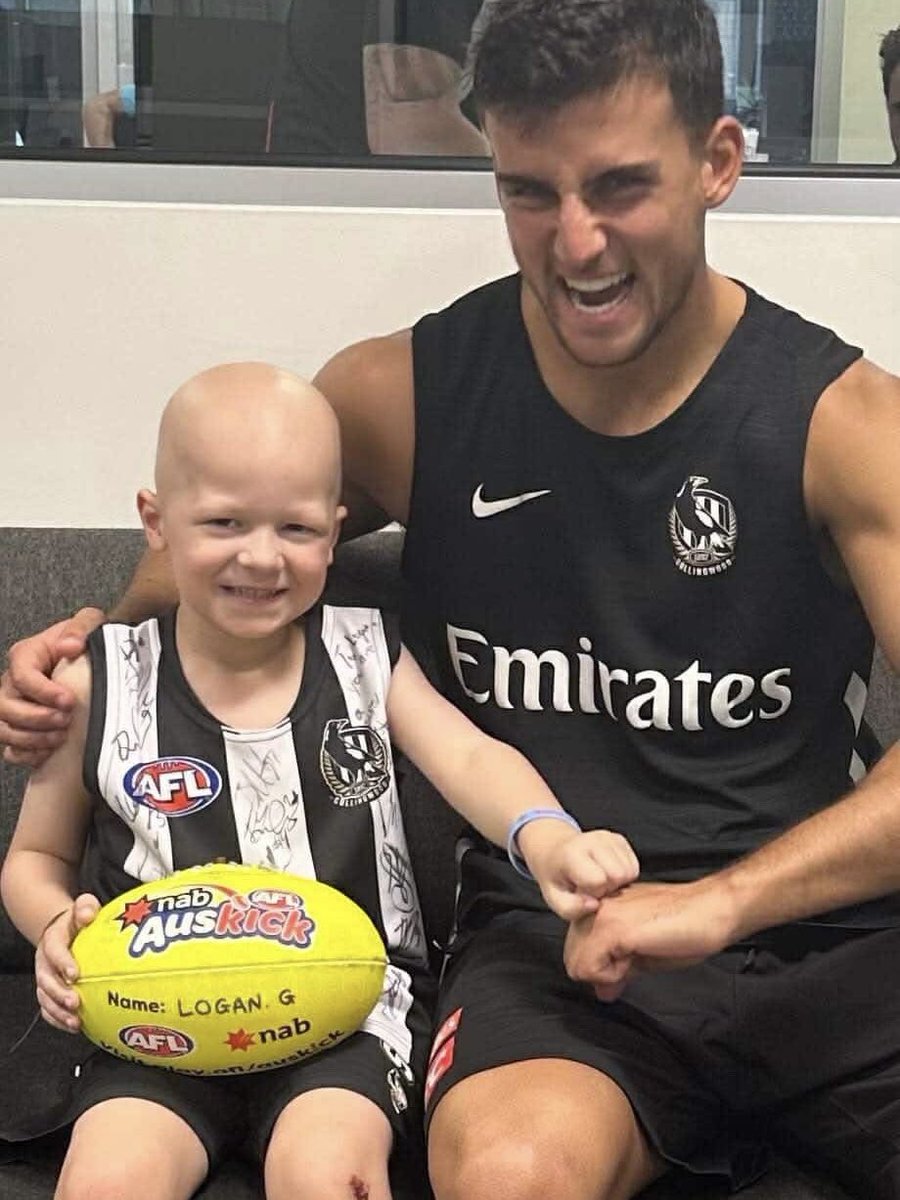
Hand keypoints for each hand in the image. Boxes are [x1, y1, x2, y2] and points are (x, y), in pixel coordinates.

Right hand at [0, 608, 102, 765]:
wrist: (92, 664)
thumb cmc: (87, 643)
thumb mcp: (89, 624)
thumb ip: (81, 627)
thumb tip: (70, 646)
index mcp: (26, 656)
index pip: (22, 675)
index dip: (42, 691)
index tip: (68, 701)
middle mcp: (13, 683)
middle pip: (4, 706)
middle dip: (35, 718)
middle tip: (65, 722)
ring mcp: (14, 709)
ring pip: (3, 729)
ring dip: (30, 739)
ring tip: (60, 738)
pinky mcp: (21, 730)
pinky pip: (10, 750)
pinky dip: (27, 755)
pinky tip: (49, 753)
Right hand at [35, 894, 99, 1031]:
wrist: (61, 929)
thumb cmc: (77, 920)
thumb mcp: (82, 907)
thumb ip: (85, 906)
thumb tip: (88, 914)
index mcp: (52, 939)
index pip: (54, 950)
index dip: (62, 962)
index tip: (75, 974)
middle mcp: (44, 961)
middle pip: (46, 980)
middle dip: (59, 993)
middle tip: (75, 1002)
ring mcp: (45, 978)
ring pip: (44, 997)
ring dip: (58, 1011)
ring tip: (75, 1022)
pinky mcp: (48, 991)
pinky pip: (48, 1008)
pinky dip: (58, 1019)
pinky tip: (76, 1027)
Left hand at [526, 828, 639, 920]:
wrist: (556, 852)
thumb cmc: (558, 879)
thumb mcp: (555, 899)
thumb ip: (572, 908)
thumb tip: (595, 904)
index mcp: (572, 853)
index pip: (598, 880)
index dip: (594, 893)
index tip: (583, 891)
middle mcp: (592, 839)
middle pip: (619, 874)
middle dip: (609, 887)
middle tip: (593, 888)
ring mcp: (608, 836)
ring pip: (630, 870)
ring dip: (618, 882)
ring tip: (599, 881)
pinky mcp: (619, 839)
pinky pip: (634, 866)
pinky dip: (624, 876)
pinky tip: (607, 874)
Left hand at [563, 878, 738, 1001]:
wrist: (712, 911)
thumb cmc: (686, 926)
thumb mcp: (642, 952)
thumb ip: (616, 967)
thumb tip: (601, 991)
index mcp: (601, 908)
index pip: (576, 952)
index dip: (602, 968)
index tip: (631, 957)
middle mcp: (594, 906)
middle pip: (573, 960)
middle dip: (603, 972)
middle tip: (636, 956)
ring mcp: (600, 914)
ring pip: (578, 966)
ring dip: (609, 973)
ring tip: (639, 952)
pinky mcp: (612, 927)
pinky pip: (590, 969)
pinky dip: (613, 974)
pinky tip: (639, 954)